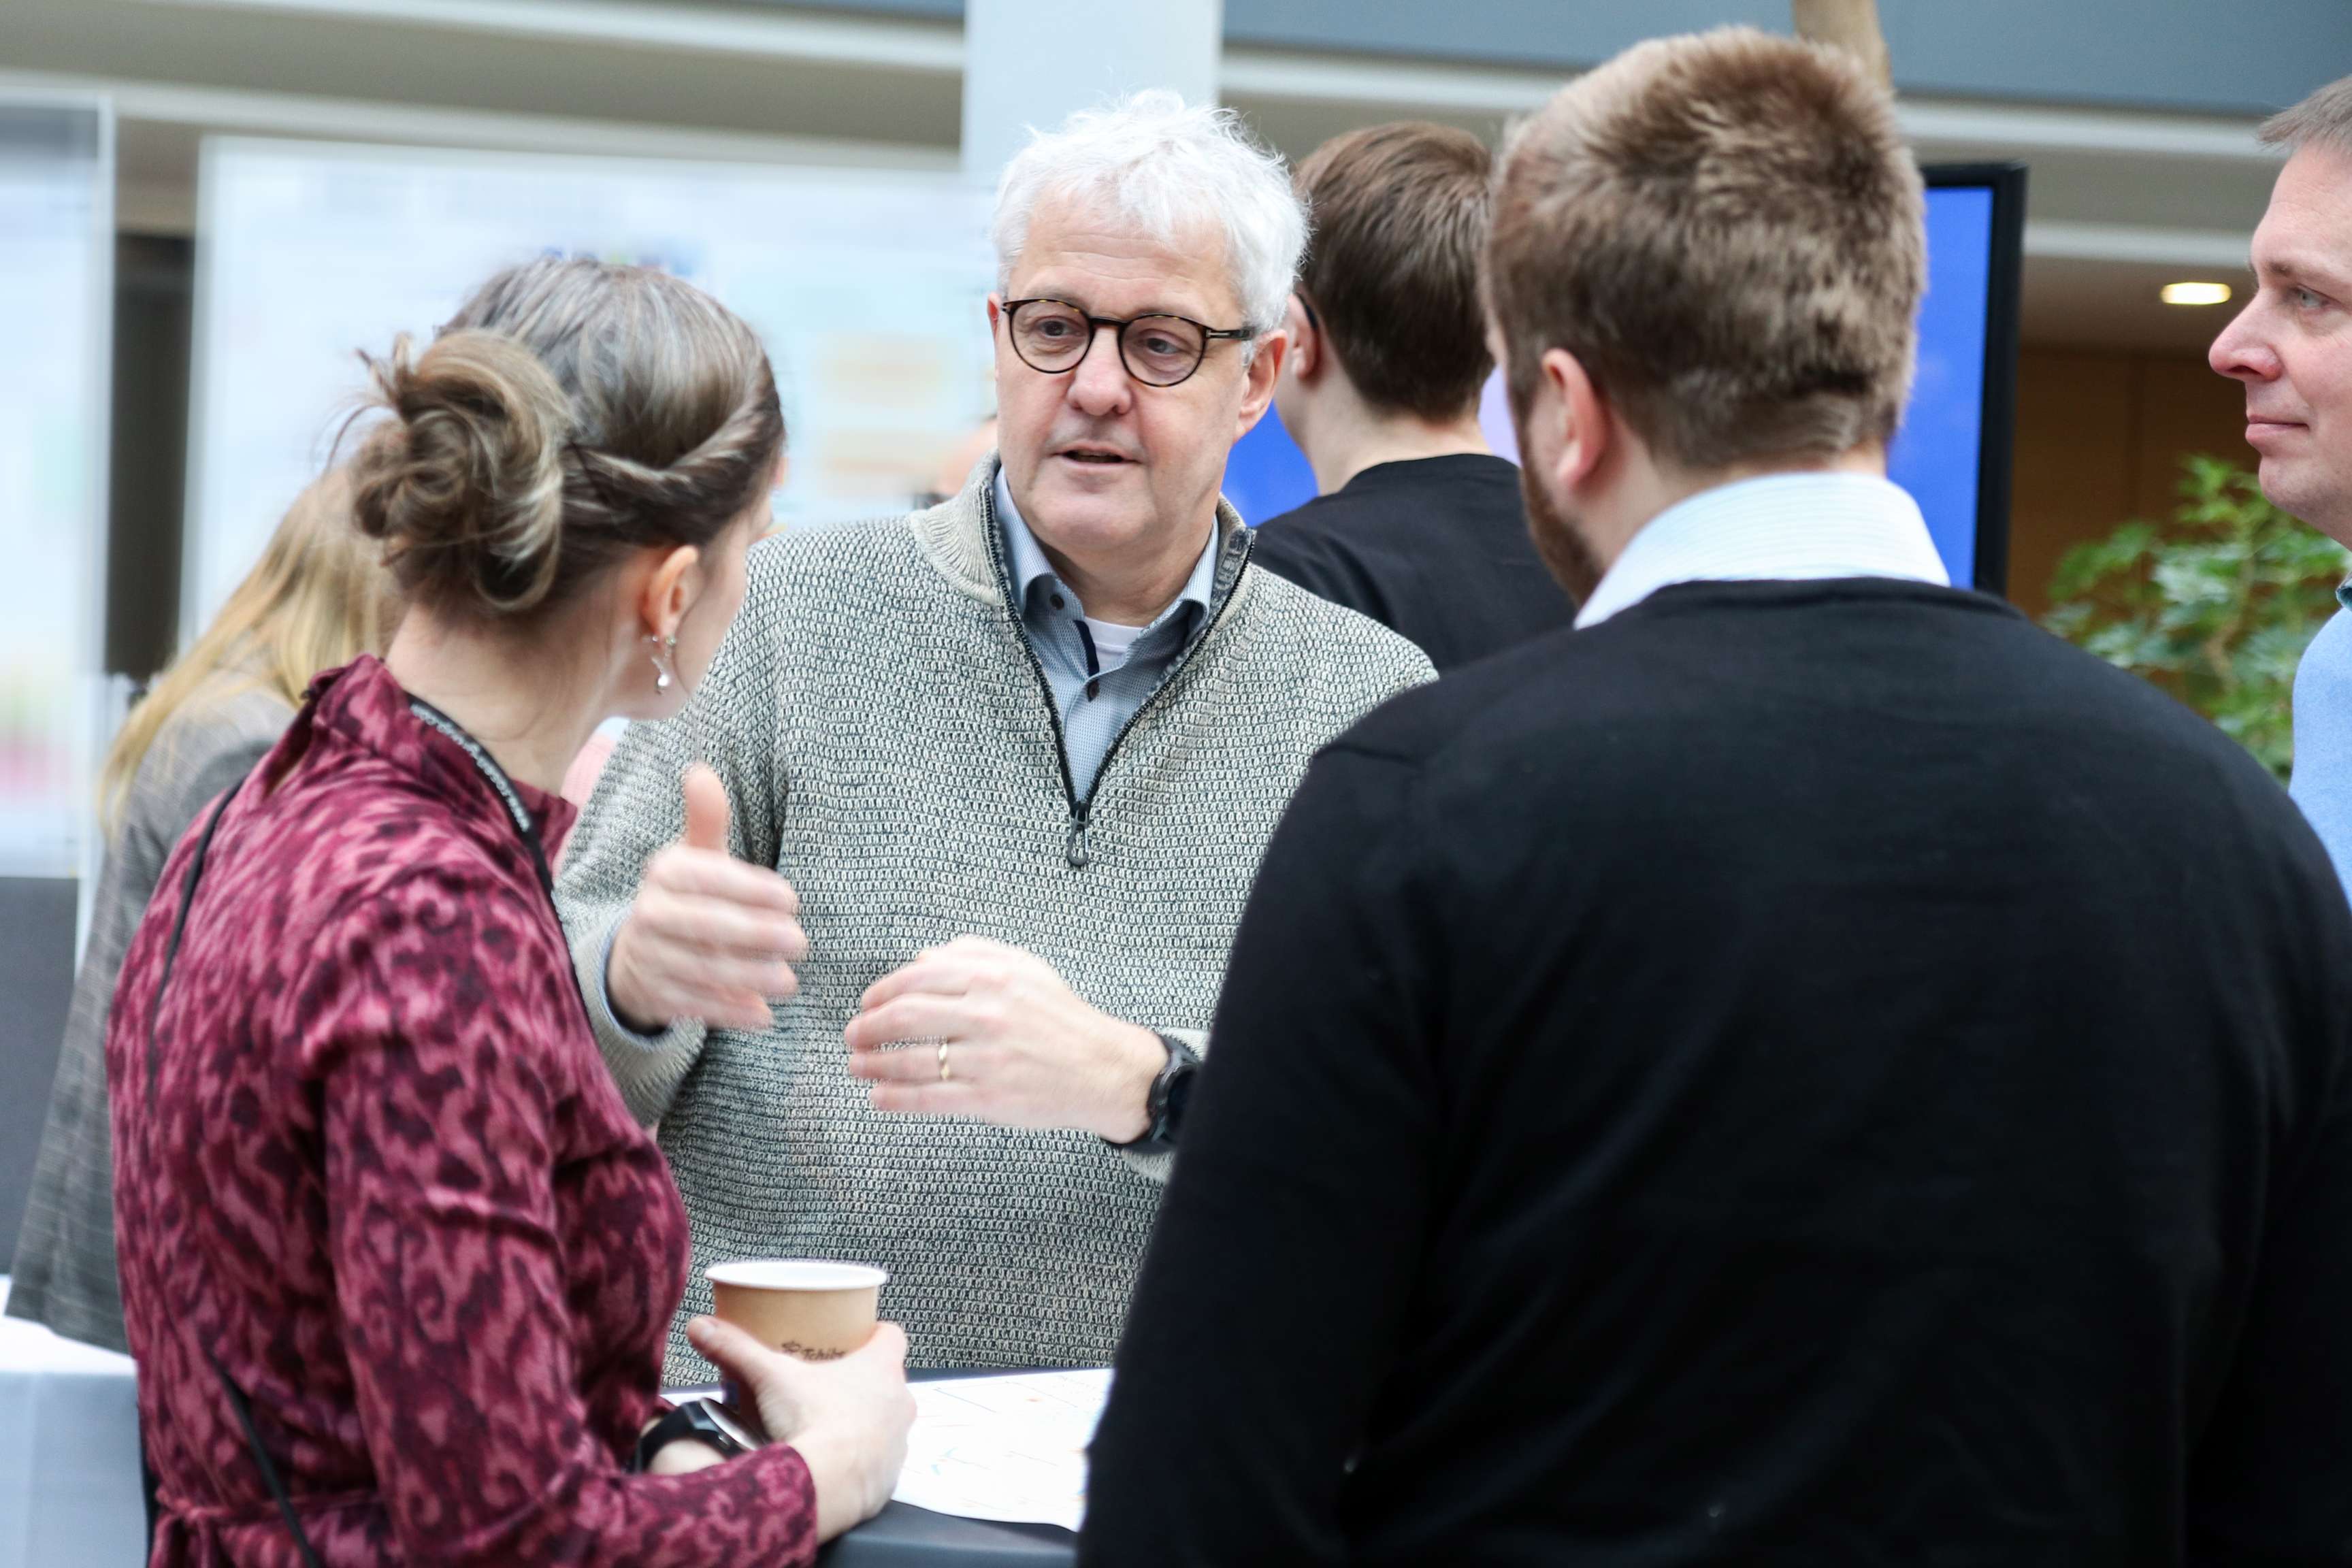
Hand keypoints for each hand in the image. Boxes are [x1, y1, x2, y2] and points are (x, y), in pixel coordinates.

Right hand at [608, 764, 805, 1033]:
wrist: (641, 951)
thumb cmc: (688, 894)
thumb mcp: (697, 855)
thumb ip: (706, 818)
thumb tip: (700, 770)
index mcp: (665, 872)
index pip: (708, 878)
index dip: (751, 890)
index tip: (793, 900)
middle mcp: (649, 913)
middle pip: (705, 925)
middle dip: (756, 936)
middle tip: (801, 943)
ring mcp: (650, 957)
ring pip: (701, 969)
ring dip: (749, 978)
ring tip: (790, 982)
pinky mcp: (656, 995)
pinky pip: (694, 1006)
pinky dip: (729, 1013)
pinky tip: (763, 1015)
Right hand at [687, 1315, 914, 1542]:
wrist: (826, 1485)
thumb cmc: (811, 1421)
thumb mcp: (769, 1376)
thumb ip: (736, 1349)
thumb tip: (703, 1327)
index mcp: (881, 1367)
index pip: (891, 1335)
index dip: (875, 1333)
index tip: (858, 1335)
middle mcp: (900, 1402)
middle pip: (888, 1380)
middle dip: (863, 1381)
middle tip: (829, 1382)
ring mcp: (899, 1442)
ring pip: (886, 1422)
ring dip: (865, 1422)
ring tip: (828, 1424)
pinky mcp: (889, 1477)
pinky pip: (880, 1462)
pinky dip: (861, 1460)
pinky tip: (834, 1462)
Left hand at [843, 935, 1165, 1141]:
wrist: (1102, 1068)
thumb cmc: (1061, 1018)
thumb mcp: (1025, 968)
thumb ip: (973, 954)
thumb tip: (921, 957)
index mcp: (993, 977)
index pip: (918, 978)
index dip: (881, 992)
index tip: (866, 1004)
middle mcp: (987, 1014)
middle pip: (906, 1017)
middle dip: (869, 1027)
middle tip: (853, 1035)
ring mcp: (987, 1058)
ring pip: (913, 1060)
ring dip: (875, 1063)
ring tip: (856, 1065)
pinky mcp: (990, 1097)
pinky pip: (931, 1098)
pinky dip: (897, 1098)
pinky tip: (878, 1097)